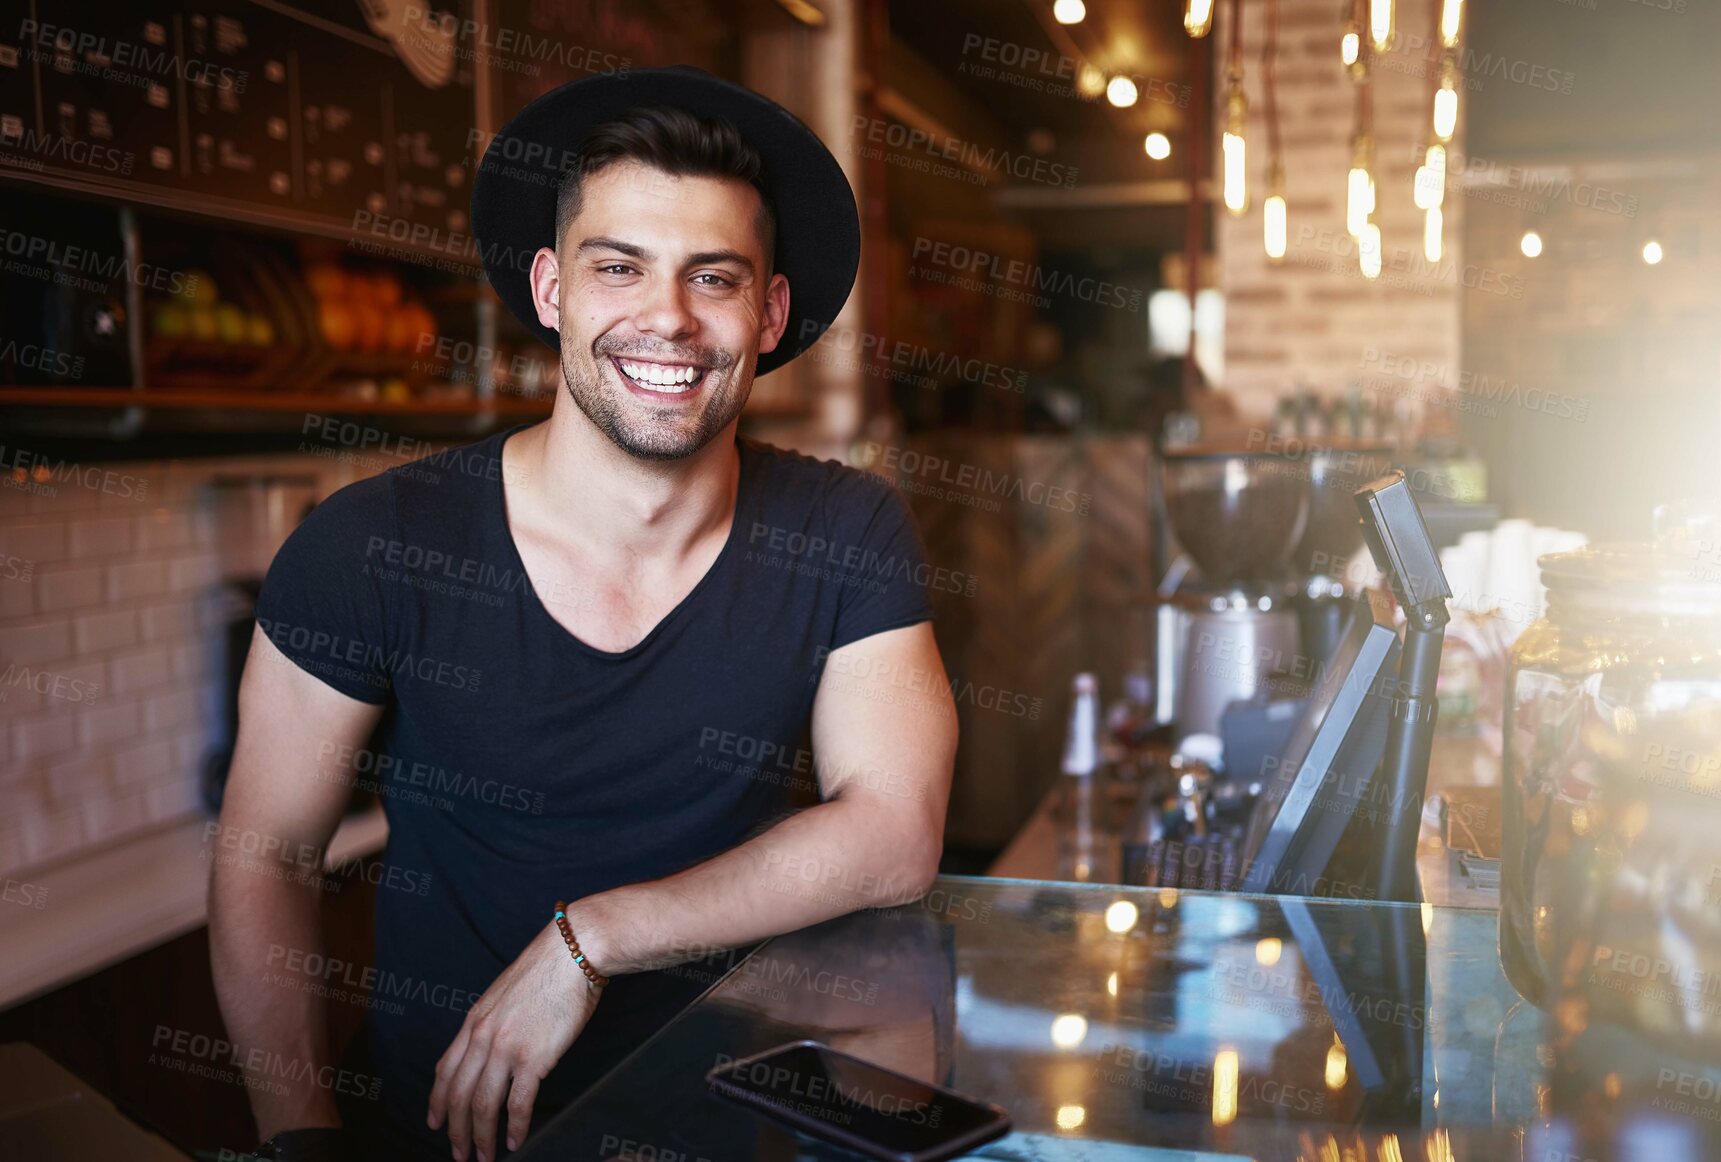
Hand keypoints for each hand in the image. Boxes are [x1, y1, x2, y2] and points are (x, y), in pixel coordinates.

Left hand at [427, 921, 599, 1160]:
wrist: (573, 953)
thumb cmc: (548, 970)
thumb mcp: (506, 994)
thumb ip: (494, 1022)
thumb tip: (493, 1047)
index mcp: (475, 1021)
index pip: (445, 1069)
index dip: (437, 1101)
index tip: (435, 1122)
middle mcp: (483, 1037)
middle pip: (458, 1094)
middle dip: (455, 1130)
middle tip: (459, 1154)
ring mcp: (506, 1048)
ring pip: (482, 1105)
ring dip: (481, 1136)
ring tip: (484, 1156)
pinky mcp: (534, 1057)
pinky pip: (517, 1103)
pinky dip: (514, 1127)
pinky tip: (515, 1140)